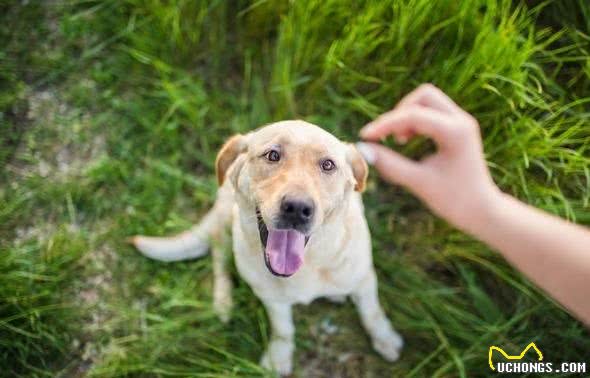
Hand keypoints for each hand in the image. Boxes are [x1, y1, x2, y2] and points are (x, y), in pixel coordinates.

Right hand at [358, 84, 500, 231]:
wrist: (482, 211)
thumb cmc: (454, 200)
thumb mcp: (419, 183)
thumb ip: (390, 165)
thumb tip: (363, 149)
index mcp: (456, 133)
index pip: (414, 115)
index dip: (385, 124)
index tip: (365, 136)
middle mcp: (461, 121)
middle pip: (423, 96)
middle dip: (400, 113)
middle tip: (388, 138)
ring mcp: (461, 122)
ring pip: (426, 101)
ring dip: (407, 115)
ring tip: (399, 141)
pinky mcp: (457, 128)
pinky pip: (431, 112)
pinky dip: (414, 121)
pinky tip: (406, 140)